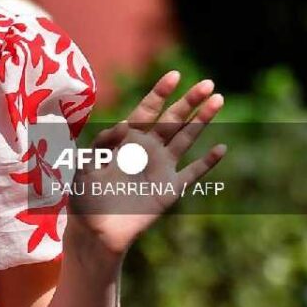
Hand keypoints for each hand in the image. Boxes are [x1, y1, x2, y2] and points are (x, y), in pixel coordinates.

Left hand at [66, 72, 226, 261]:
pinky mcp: (170, 190)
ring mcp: (161, 168)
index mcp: (127, 139)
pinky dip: (207, 162)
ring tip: (218, 101)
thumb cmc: (85, 196)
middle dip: (190, 101)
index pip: (147, 109)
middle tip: (208, 83)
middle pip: (173, 119)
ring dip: (202, 120)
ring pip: (186, 138)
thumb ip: (102, 143)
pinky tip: (221, 148)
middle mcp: (148, 149)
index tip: (174, 75)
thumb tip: (124, 125)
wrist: (95, 231)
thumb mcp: (85, 165)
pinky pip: (193, 173)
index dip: (160, 92)